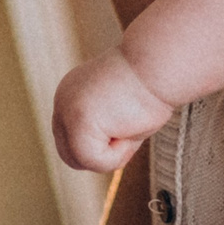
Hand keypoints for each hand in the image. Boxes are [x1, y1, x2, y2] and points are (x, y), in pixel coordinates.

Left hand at [53, 49, 176, 172]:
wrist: (161, 63)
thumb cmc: (153, 88)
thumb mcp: (121, 112)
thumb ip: (105, 131)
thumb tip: (100, 159)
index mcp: (72, 95)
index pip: (73, 142)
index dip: (103, 147)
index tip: (128, 124)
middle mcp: (62, 101)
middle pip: (71, 156)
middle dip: (103, 155)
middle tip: (129, 131)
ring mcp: (66, 111)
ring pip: (80, 161)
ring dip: (112, 155)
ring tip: (129, 127)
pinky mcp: (77, 122)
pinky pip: (94, 160)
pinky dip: (118, 154)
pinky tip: (129, 127)